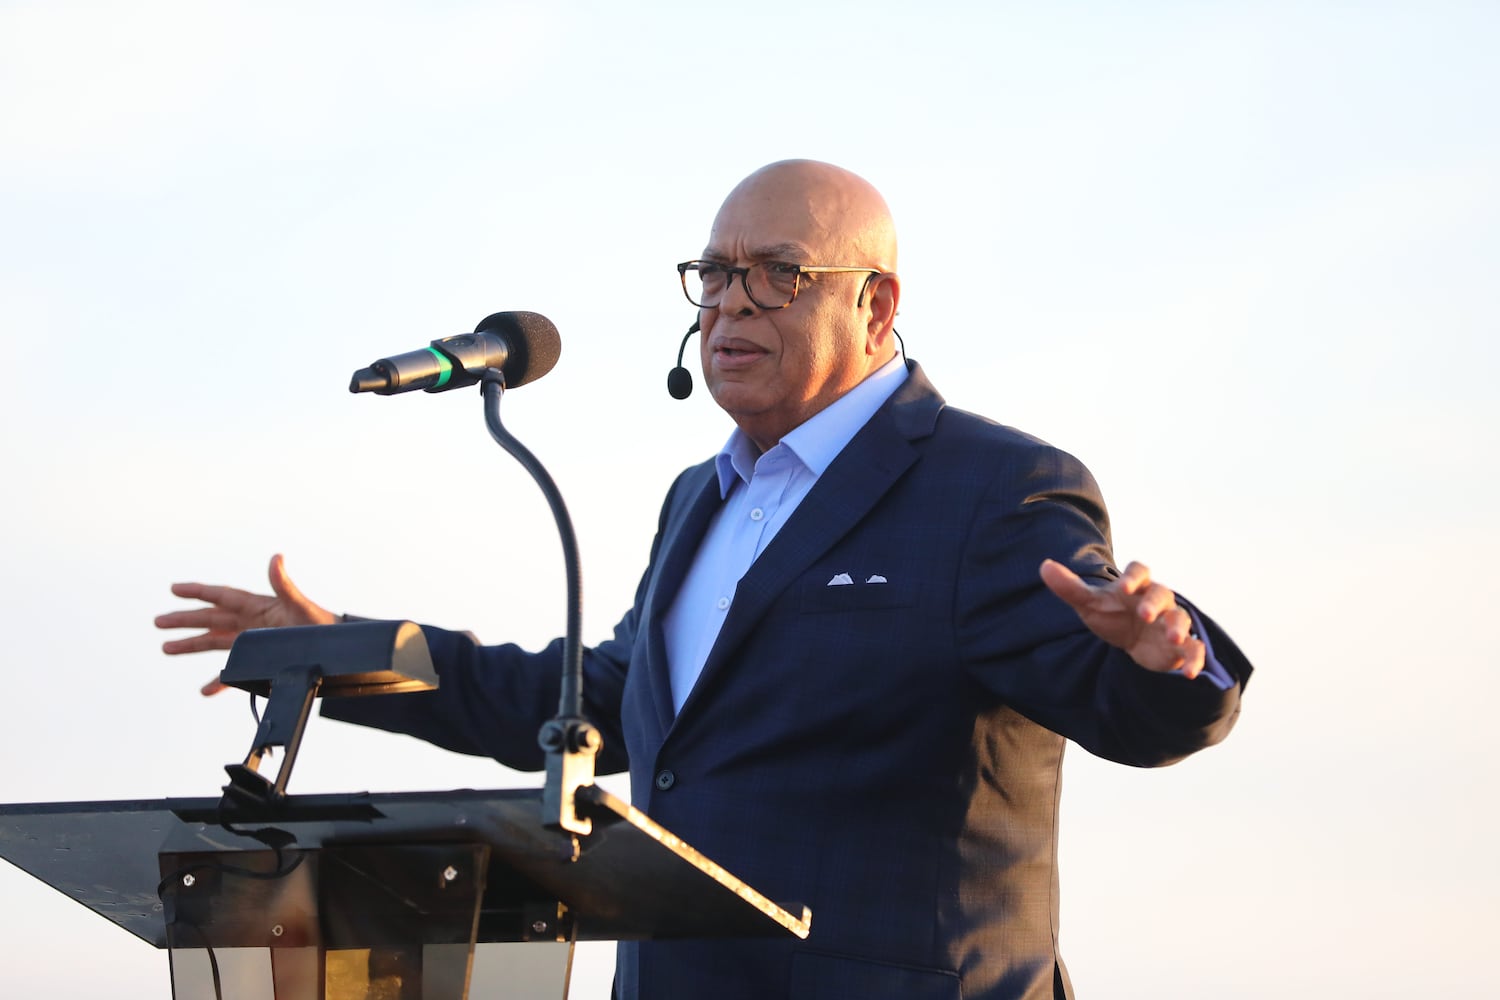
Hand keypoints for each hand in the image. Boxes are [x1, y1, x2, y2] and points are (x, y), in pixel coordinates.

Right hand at [154, 553, 336, 693]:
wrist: (338, 650)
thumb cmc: (321, 625)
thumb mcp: (300, 605)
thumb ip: (284, 584)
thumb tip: (276, 557)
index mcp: (258, 606)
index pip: (222, 597)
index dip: (198, 592)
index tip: (174, 589)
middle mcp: (251, 622)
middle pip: (211, 619)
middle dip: (185, 620)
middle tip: (157, 622)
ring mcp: (254, 641)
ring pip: (215, 642)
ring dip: (191, 645)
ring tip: (165, 648)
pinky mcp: (260, 660)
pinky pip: (234, 671)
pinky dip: (219, 681)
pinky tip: (204, 691)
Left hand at [1039, 559, 1206, 677]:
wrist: (1129, 640)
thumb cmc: (1111, 615)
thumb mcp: (1089, 603)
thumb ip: (1069, 587)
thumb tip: (1044, 566)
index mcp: (1135, 585)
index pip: (1140, 571)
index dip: (1133, 577)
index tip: (1123, 587)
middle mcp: (1157, 600)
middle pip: (1162, 593)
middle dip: (1155, 603)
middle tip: (1145, 615)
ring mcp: (1171, 621)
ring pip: (1181, 618)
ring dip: (1179, 626)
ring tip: (1174, 638)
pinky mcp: (1181, 645)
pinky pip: (1194, 648)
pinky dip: (1196, 658)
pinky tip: (1190, 673)